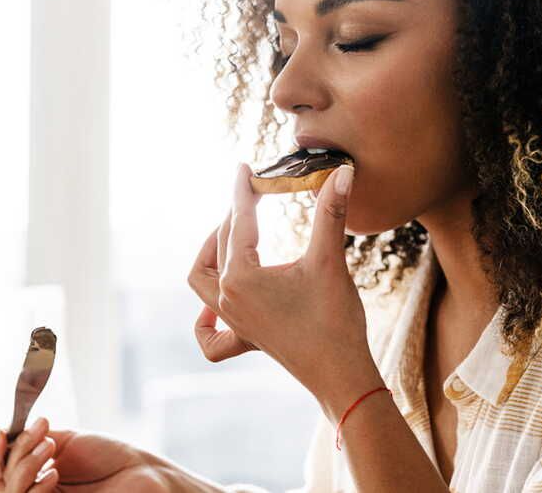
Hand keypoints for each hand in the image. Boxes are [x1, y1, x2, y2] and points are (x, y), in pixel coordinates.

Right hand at [0, 417, 170, 491]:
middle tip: (41, 434)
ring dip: (25, 465)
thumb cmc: (109, 456)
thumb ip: (28, 438)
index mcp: (34, 472)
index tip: (1, 430)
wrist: (142, 472)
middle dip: (13, 454)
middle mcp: (35, 491)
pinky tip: (53, 473)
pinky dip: (35, 488)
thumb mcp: (64, 440)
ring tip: (50, 446)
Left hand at [187, 162, 375, 396]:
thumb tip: (341, 172)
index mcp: (240, 277)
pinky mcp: (246, 338)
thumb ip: (330, 213)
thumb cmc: (334, 320)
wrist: (341, 374)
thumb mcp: (329, 261)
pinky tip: (213, 308)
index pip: (238, 221)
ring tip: (228, 234)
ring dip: (208, 254)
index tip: (243, 167)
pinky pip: (211, 336)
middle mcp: (227, 299)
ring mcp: (233, 321)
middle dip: (234, 215)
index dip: (243, 190)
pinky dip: (205, 319)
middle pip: (220, 244)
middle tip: (253, 193)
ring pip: (200, 281)